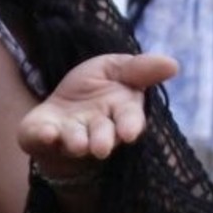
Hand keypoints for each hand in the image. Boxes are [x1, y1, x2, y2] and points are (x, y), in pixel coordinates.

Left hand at [18, 51, 177, 174]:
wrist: (64, 103)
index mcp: (119, 113)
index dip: (130, 126)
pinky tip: (45, 132)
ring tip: (77, 143)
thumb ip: (140, 69)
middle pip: (101, 137)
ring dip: (75, 141)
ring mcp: (68, 135)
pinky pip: (39, 138)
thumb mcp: (117, 68)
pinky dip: (42, 136)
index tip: (129, 132)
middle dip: (101, 140)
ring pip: (74, 141)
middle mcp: (95, 130)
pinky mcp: (41, 136)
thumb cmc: (96, 87)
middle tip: (100, 147)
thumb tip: (174, 64)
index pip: (129, 120)